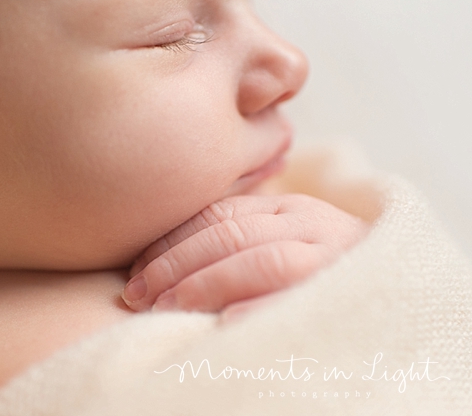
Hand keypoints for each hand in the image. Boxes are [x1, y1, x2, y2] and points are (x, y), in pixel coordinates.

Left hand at [121, 194, 368, 312]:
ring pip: (259, 260)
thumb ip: (238, 237)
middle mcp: (307, 222)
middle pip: (228, 234)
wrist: (401, 285)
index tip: (133, 269)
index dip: (169, 242)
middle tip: (135, 295)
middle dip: (174, 264)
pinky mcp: (346, 291)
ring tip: (165, 308)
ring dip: (205, 284)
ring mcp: (330, 255)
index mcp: (284, 207)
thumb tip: (161, 259)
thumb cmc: (320, 265)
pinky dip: (257, 309)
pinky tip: (222, 325)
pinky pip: (298, 297)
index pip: (215, 214)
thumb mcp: (283, 238)